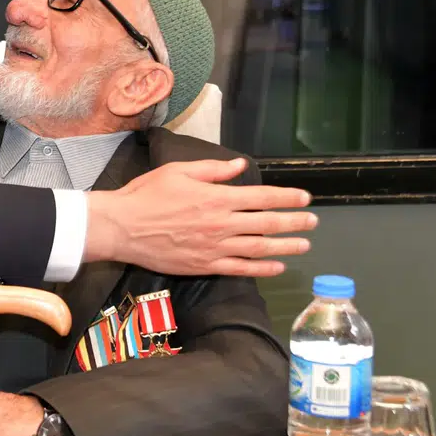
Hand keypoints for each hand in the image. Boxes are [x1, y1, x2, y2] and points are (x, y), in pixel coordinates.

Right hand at [83, 158, 315, 276]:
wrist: (122, 227)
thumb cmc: (147, 194)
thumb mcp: (178, 171)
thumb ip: (213, 170)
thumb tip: (241, 166)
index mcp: (216, 198)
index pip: (261, 197)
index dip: (286, 198)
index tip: (305, 198)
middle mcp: (221, 224)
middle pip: (267, 224)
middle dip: (294, 222)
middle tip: (313, 222)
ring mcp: (214, 248)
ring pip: (259, 249)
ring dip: (285, 247)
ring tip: (304, 245)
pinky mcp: (205, 266)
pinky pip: (240, 269)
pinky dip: (261, 269)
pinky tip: (276, 266)